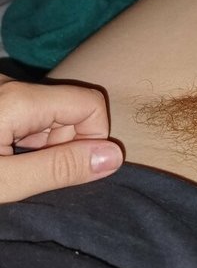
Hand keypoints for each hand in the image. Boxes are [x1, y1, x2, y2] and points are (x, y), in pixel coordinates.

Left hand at [0, 74, 123, 202]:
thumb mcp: (4, 182)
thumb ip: (58, 168)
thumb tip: (114, 156)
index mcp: (20, 98)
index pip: (91, 104)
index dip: (92, 140)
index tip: (65, 170)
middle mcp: (13, 84)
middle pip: (71, 109)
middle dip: (65, 145)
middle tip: (29, 174)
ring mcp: (2, 91)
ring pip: (49, 114)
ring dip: (43, 145)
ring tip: (11, 169)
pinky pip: (28, 115)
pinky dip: (26, 141)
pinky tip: (5, 160)